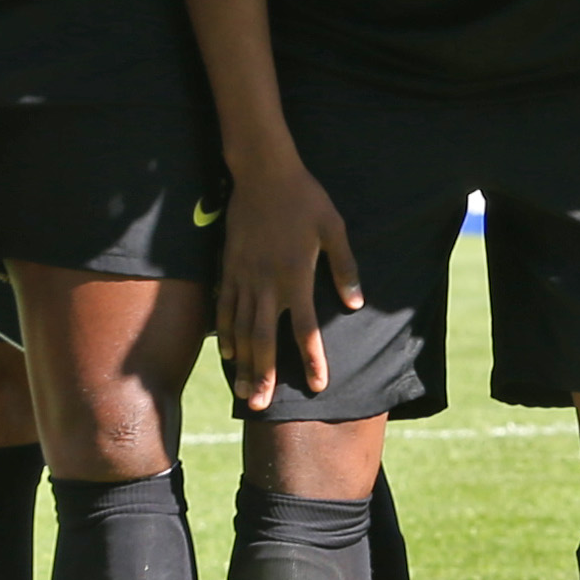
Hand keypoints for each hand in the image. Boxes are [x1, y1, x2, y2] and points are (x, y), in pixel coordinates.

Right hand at [215, 160, 357, 410]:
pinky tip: (228, 355)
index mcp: (296, 276)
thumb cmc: (305, 200)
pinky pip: (225, 308)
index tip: (318, 386)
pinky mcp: (228, 268)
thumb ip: (344, 268)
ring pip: (240, 330)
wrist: (263, 173)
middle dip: (264, 375)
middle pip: (263, 340)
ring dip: (243, 364)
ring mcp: (243, 277)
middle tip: (261, 406)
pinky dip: (226, 334)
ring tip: (245, 392)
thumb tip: (354, 304)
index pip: (305, 329)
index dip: (312, 360)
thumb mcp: (334, 230)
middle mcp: (266, 283)